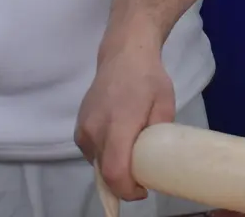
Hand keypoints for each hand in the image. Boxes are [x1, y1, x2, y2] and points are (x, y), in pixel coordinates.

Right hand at [76, 41, 177, 200]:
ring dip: (113, 169)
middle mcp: (96, 129)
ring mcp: (84, 128)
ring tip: (132, 157)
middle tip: (142, 176)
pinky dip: (104, 157)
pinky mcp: (78, 127)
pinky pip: (90, 153)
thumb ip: (160, 134)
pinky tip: (118, 146)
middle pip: (105, 173)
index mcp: (119, 125)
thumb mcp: (165, 106)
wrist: (123, 55)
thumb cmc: (149, 79)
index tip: (143, 190)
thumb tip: (157, 161)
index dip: (127, 190)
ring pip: (96, 164)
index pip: (115, 172)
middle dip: (123, 183)